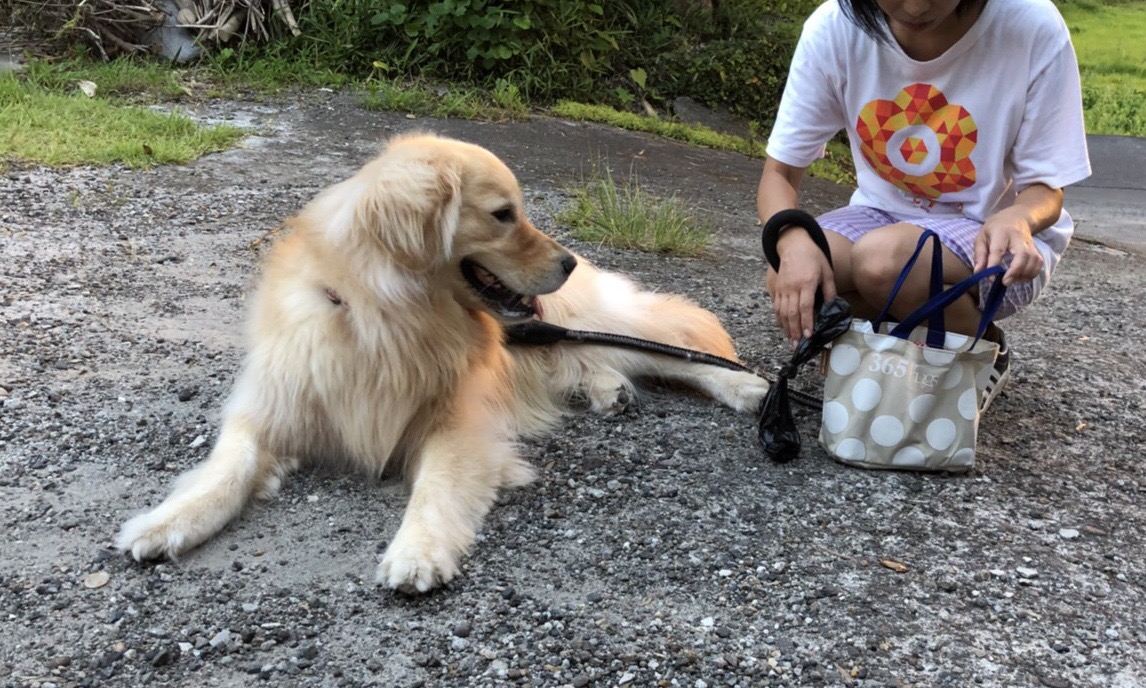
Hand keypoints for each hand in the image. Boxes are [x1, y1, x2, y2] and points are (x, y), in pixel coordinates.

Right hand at [768, 230, 837, 345]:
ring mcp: (782, 288)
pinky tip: (784, 328)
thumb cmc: (814, 258)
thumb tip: (831, 307)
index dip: (807, 322)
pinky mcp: (777, 288)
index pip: (805, 306)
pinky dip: (779, 320)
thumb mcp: (827, 271)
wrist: (793, 245)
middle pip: (791, 313)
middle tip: (799, 345)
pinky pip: (776, 307)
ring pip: (782, 312)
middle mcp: (792, 287)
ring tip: (791, 341)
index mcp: (807, 283)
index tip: (809, 335)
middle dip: (795, 330)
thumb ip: (829, 290)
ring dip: (786, 328)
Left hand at [973, 213, 1043, 284]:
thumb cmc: (995, 229)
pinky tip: (1021, 278)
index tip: (990, 277)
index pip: (998, 250)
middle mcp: (1018, 238)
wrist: (1017, 217)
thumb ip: (980, 254)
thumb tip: (978, 272)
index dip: (994, 265)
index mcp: (1002, 233)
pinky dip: (1032, 273)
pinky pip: (1038, 263)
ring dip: (1024, 274)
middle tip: (1005, 282)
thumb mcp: (982, 237)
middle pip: (1023, 255)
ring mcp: (1029, 244)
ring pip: (1033, 260)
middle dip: (1015, 271)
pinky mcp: (1036, 250)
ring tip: (1011, 281)